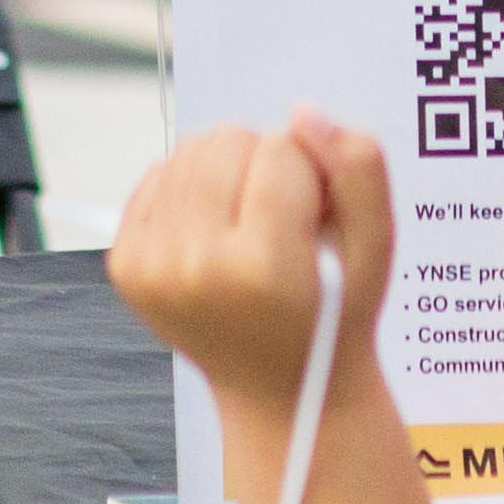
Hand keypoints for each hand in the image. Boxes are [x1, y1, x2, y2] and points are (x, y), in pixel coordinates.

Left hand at [110, 109, 396, 419]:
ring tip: (250, 226)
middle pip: (228, 139)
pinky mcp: (125, 265)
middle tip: (281, 223)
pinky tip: (216, 232)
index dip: (309, 175)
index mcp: (262, 268)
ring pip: (191, 149)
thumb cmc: (333, 314)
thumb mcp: (377, 243)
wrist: (282, 390)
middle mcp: (195, 269)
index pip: (281, 149)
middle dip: (264, 165)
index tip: (314, 221)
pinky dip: (191, 190)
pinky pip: (157, 174)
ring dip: (227, 172)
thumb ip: (357, 165)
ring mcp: (152, 269)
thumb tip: (303, 113)